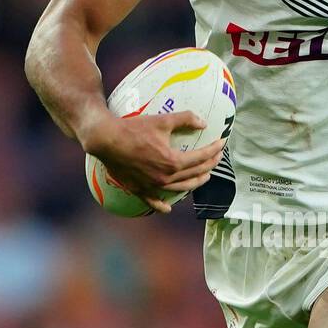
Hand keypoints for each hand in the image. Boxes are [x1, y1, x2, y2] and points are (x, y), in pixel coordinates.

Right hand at [81, 110, 224, 215]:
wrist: (106, 139)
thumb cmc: (133, 128)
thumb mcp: (162, 120)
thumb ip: (185, 119)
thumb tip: (204, 122)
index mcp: (172, 162)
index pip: (201, 158)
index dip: (214, 150)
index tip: (222, 143)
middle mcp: (165, 178)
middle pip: (194, 173)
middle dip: (209, 165)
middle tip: (216, 158)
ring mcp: (152, 186)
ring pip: (180, 188)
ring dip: (195, 183)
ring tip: (204, 177)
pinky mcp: (139, 189)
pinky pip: (153, 201)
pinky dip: (162, 205)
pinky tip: (168, 208)